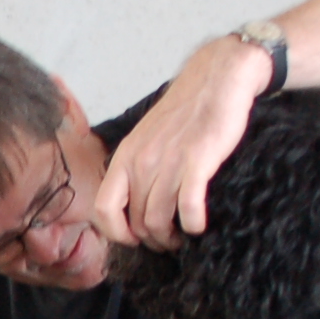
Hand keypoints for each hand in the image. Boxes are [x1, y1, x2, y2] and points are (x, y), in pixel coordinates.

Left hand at [90, 36, 274, 249]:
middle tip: (168, 241)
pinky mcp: (197, 161)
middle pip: (135, 221)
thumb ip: (136, 167)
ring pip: (158, 220)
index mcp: (125, 156)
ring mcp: (168, 162)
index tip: (135, 238)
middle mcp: (141, 161)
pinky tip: (199, 225)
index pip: (103, 210)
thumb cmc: (185, 112)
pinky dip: (193, 224)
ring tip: (184, 236)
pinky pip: (187, 207)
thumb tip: (131, 204)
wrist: (216, 78)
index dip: (116, 234)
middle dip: (152, 239)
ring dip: (172, 238)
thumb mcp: (147, 137)